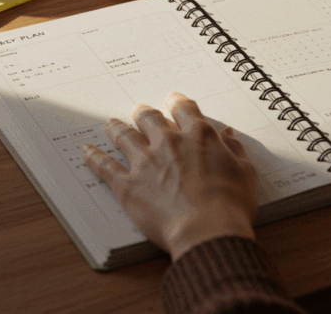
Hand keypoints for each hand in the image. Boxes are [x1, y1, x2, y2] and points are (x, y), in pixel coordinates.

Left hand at [81, 92, 258, 259]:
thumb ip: (234, 149)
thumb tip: (227, 135)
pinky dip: (93, 157)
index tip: (172, 100)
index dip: (176, 102)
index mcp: (199, 135)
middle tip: (139, 111)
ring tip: (111, 124)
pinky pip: (104, 166)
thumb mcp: (245, 172)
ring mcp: (145, 162)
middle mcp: (168, 142)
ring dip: (117, 128)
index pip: (184, 108)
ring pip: (124, 136)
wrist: (207, 230)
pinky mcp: (127, 184)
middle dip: (143, 113)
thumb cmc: (231, 205)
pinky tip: (86, 151)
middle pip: (149, 118)